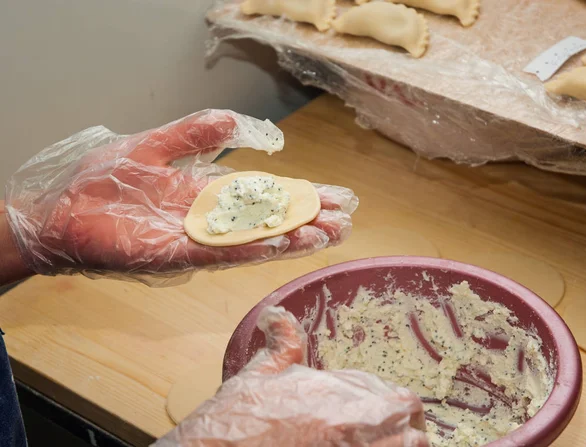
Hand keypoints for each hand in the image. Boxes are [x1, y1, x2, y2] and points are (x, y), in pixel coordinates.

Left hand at [4, 110, 356, 285]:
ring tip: (327, 234)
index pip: (262, 195)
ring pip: (253, 239)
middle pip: (267, 220)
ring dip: (290, 238)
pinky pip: (222, 252)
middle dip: (305, 219)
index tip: (332, 195)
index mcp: (206, 193)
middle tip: (345, 220)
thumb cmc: (103, 180)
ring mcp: (197, 239)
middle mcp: (209, 219)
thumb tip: (235, 122)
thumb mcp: (155, 144)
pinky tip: (283, 245)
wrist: (62, 211)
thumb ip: (195, 133)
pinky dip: (253, 249)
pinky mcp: (178, 255)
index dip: (297, 195)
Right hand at [153, 307, 429, 446]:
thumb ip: (282, 344)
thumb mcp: (261, 375)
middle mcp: (356, 429)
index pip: (401, 401)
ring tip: (375, 443)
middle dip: (404, 432)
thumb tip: (278, 316)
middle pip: (413, 434)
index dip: (393, 407)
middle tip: (386, 436)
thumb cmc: (237, 420)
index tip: (380, 413)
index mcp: (341, 398)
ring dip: (397, 445)